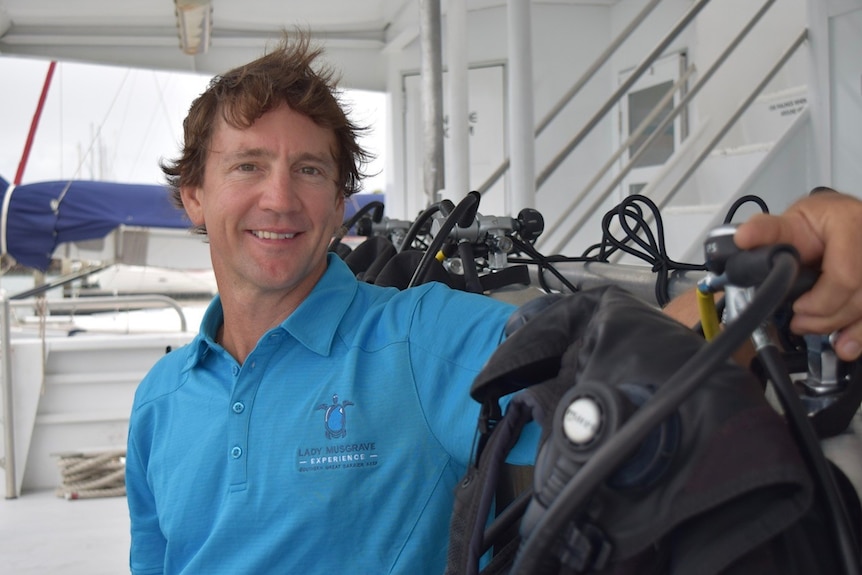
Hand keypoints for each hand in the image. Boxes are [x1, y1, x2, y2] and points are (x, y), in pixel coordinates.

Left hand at [734, 189, 861, 360]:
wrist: (838, 221)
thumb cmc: (816, 222)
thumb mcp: (790, 221)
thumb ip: (767, 231)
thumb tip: (743, 238)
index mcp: (851, 225)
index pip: (845, 275)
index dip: (820, 300)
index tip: (797, 307)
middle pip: (858, 298)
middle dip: (824, 318)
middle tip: (798, 323)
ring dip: (838, 327)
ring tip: (809, 328)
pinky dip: (858, 334)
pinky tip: (846, 347)